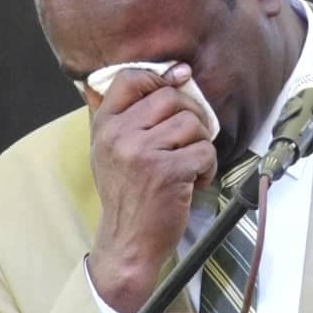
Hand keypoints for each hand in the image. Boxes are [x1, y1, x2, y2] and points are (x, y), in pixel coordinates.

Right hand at [85, 64, 216, 312]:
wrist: (127, 242)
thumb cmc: (127, 196)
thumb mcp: (110, 151)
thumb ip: (126, 113)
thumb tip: (171, 71)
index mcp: (105, 126)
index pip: (130, 78)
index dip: (159, 77)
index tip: (177, 84)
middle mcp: (119, 135)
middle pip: (171, 97)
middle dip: (191, 117)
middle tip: (189, 141)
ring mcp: (143, 153)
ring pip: (192, 123)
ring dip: (200, 145)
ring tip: (190, 165)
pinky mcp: (168, 172)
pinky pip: (205, 151)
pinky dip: (207, 167)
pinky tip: (194, 181)